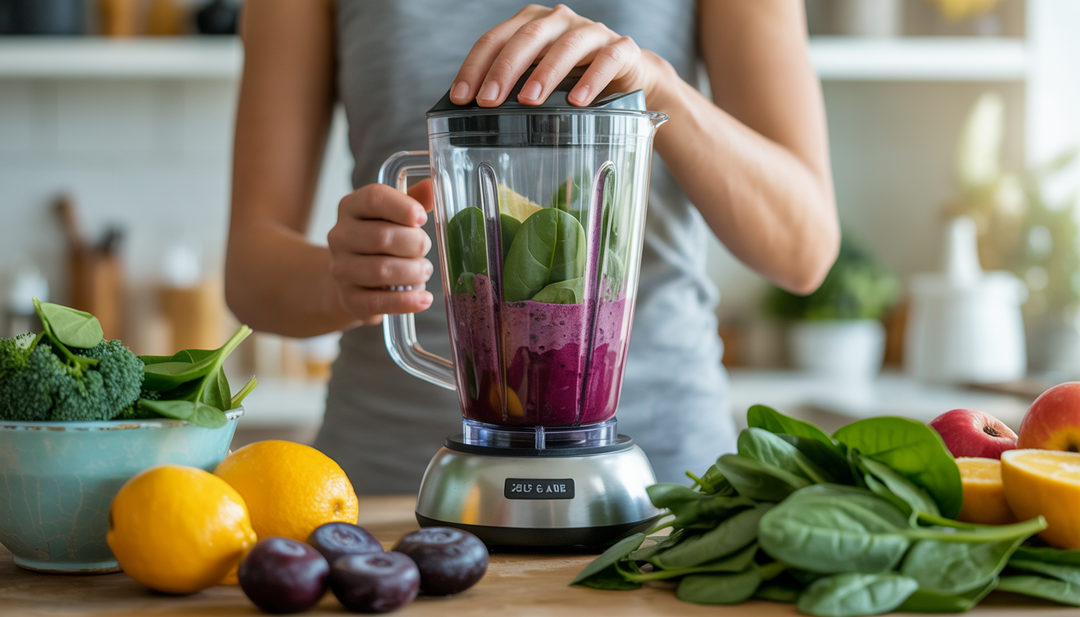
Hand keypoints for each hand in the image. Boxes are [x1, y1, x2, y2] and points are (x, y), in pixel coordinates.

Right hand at [327, 180, 434, 324]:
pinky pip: (378, 302)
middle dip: (415, 244)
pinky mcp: (349, 299)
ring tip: (424, 271)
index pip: (374, 198)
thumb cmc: (378, 240)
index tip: (422, 218)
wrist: (350, 277)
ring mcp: (341, 269)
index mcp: (351, 207)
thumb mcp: (391, 216)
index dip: (403, 207)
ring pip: (381, 270)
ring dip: (413, 272)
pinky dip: (406, 302)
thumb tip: (434, 184)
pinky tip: (424, 299)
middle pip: (382, 237)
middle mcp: (340, 236)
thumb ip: (412, 200)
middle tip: (425, 249)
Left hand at [449, 4, 664, 107]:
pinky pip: (607, 59)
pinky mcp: (622, 48)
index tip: (461, 97)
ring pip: (566, 45)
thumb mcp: (540, 80)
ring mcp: (592, 32)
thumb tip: (477, 116)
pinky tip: (578, 101)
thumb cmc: (576, 80)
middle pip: (527, 38)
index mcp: (532, 25)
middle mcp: (559, 22)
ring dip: (544, 74)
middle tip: (488, 101)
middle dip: (504, 70)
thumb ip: (514, 87)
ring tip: (528, 101)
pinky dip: (592, 79)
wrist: (630, 78)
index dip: (475, 66)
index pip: (495, 39)